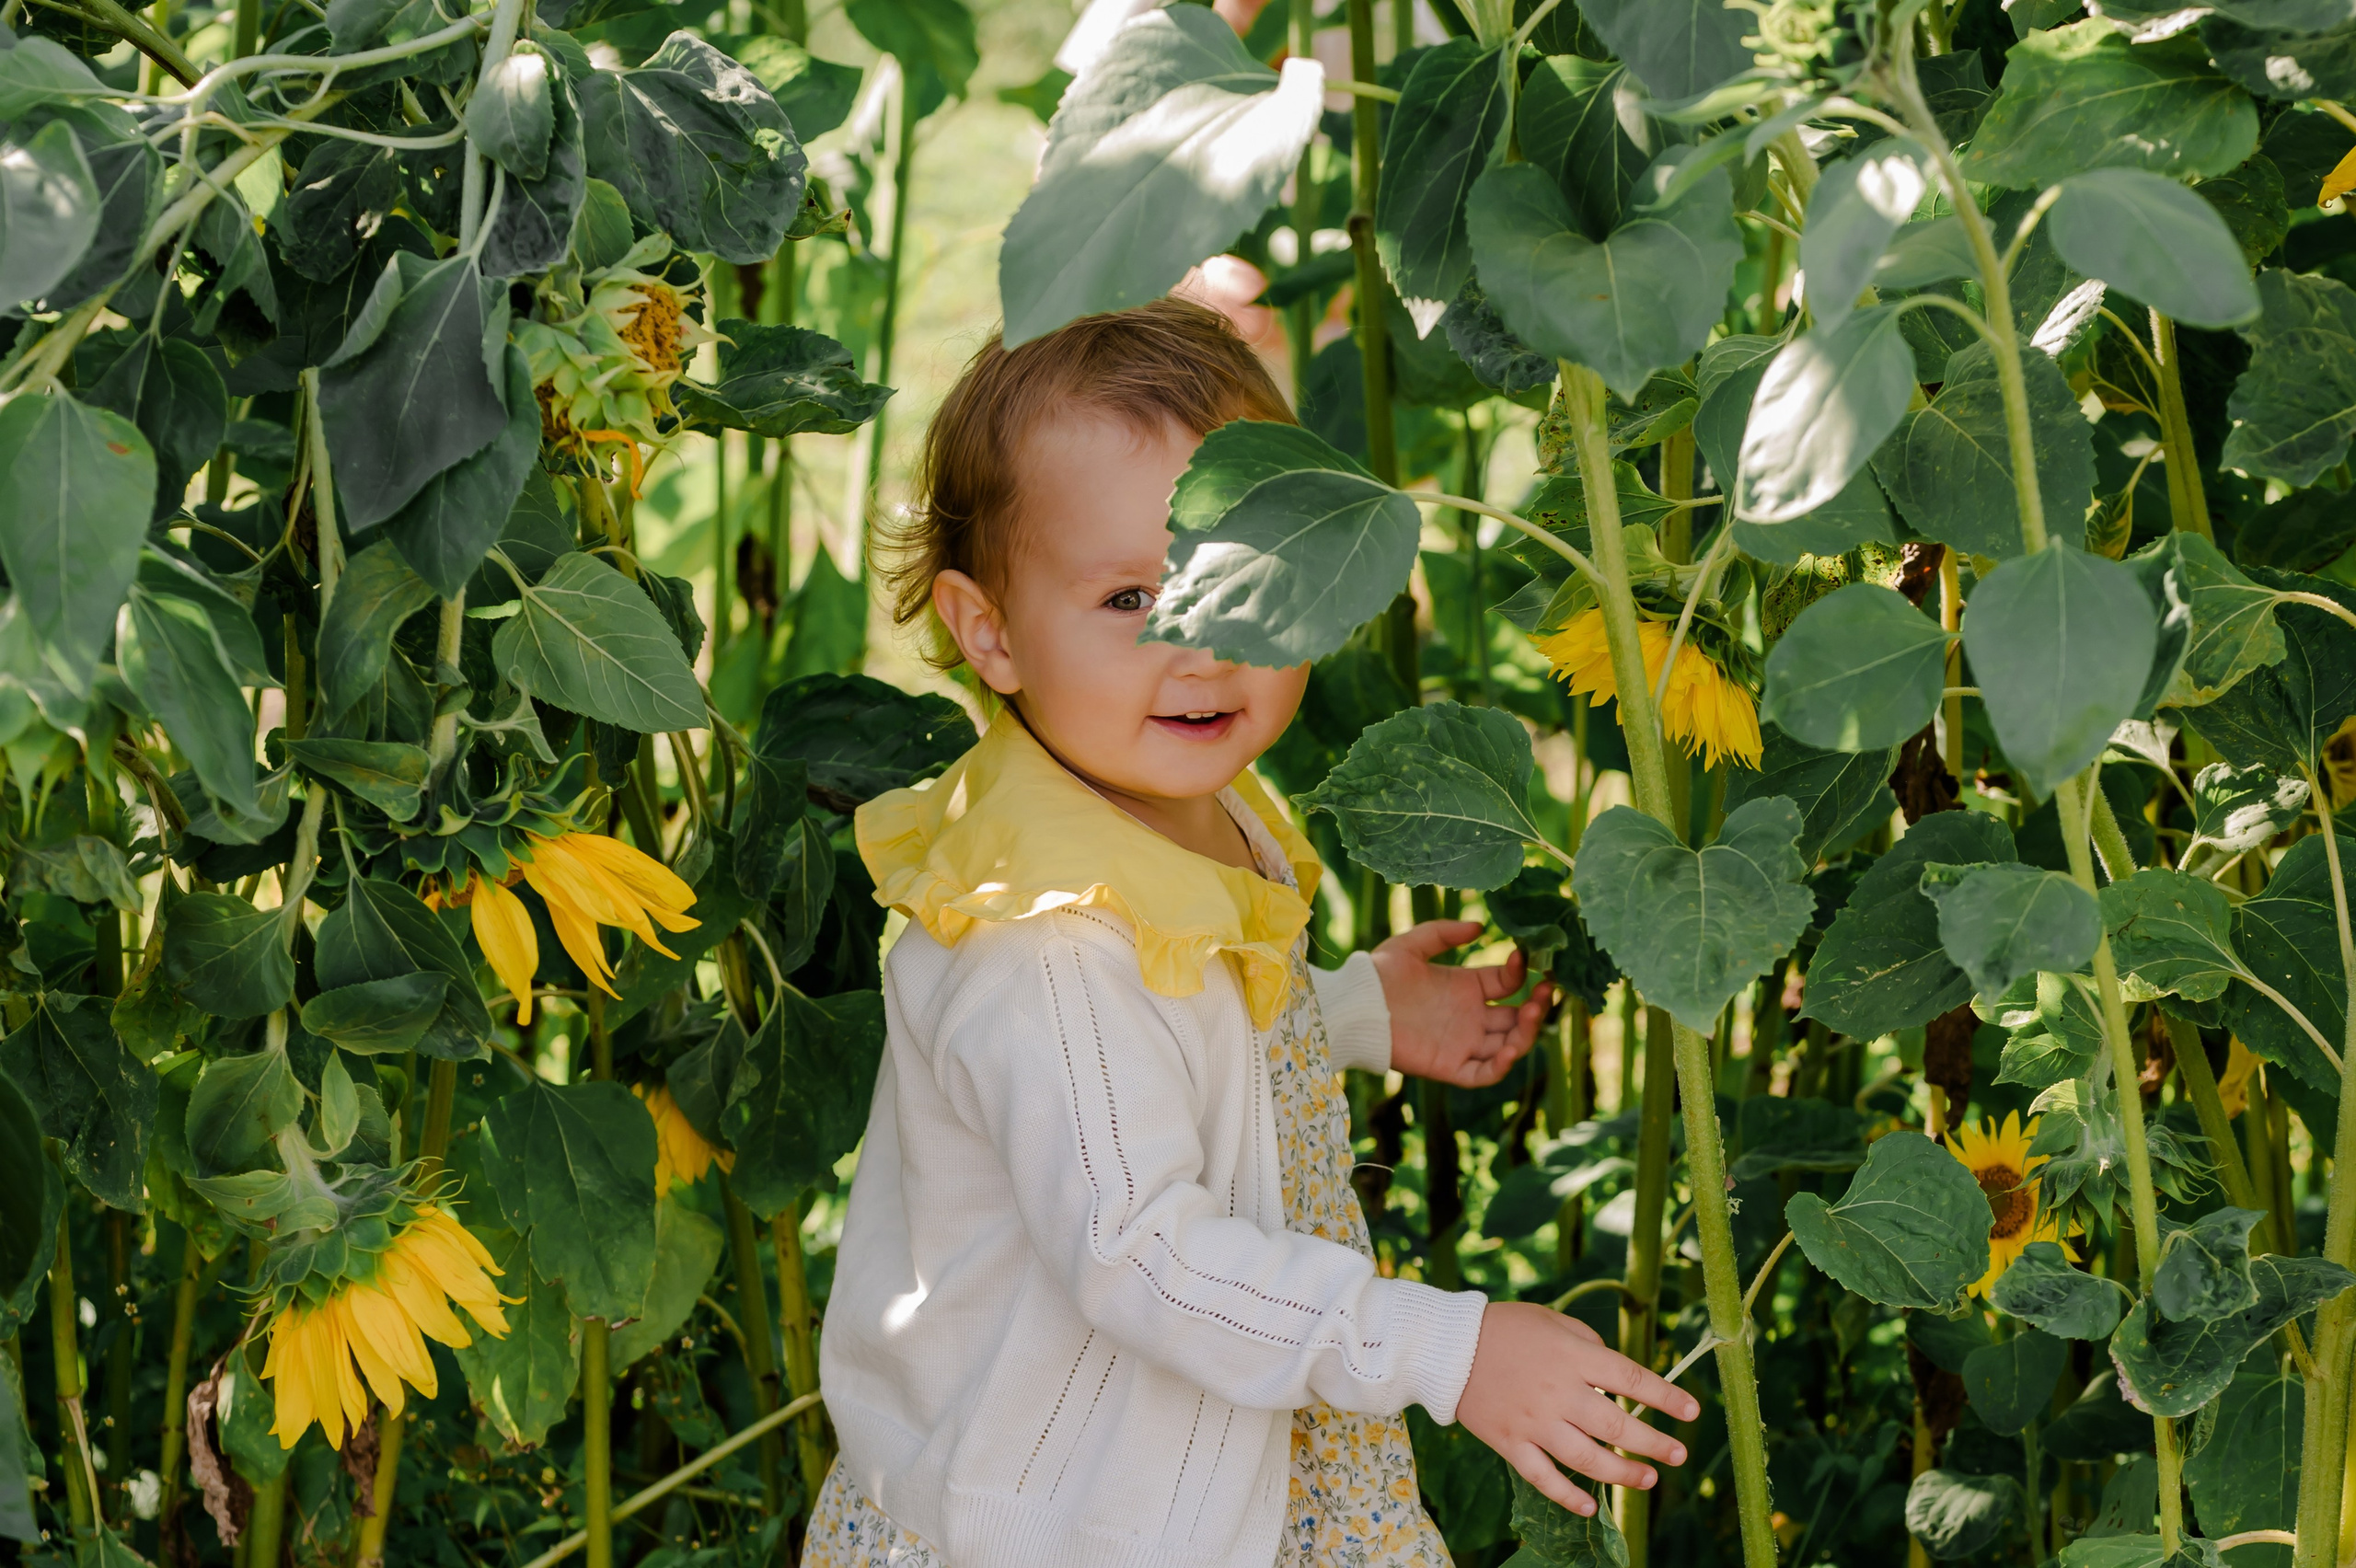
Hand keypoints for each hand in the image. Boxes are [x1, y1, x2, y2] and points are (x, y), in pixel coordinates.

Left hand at [1369, 919, 1551, 1086]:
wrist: (1355, 1007)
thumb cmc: (1379, 975)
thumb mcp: (1412, 945)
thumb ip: (1443, 933)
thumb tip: (1478, 926)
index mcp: (1466, 988)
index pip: (1507, 984)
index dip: (1520, 973)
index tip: (1524, 958)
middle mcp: (1470, 1018)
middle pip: (1516, 1018)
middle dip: (1537, 1007)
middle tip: (1546, 991)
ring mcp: (1462, 1043)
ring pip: (1508, 1045)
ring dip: (1527, 1033)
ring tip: (1532, 1013)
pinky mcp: (1450, 1066)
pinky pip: (1483, 1074)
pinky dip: (1501, 1066)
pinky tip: (1509, 1048)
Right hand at [1455, 1303, 1699, 1515]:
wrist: (1446, 1345)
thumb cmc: (1504, 1327)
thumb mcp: (1553, 1320)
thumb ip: (1589, 1345)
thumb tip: (1617, 1377)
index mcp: (1574, 1357)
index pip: (1632, 1379)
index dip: (1666, 1397)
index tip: (1692, 1411)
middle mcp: (1559, 1392)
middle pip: (1617, 1426)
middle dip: (1655, 1443)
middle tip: (1679, 1455)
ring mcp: (1535, 1422)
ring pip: (1587, 1458)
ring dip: (1623, 1473)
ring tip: (1648, 1479)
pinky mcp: (1511, 1442)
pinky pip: (1543, 1477)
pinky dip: (1568, 1495)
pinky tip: (1590, 1505)